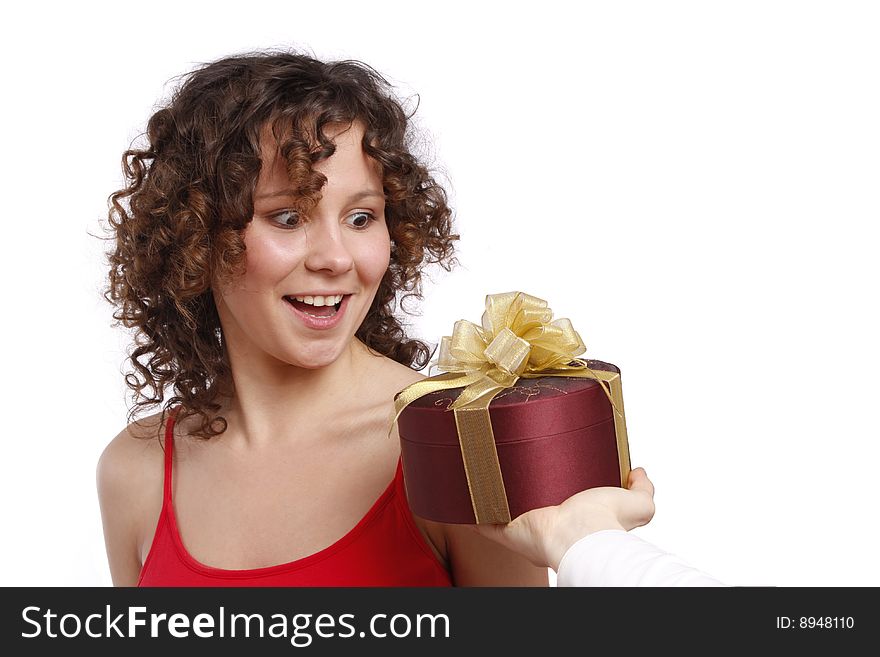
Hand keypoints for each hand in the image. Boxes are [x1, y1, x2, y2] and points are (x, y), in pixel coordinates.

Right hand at [470, 467, 655, 570]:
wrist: (579, 535)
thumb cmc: (605, 523)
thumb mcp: (635, 505)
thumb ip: (643, 490)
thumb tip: (638, 472)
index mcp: (569, 523)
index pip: (555, 503)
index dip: (549, 487)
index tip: (544, 468)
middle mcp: (543, 526)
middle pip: (526, 504)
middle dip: (519, 485)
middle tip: (515, 458)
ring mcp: (520, 526)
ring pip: (502, 508)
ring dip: (495, 492)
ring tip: (490, 464)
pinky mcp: (504, 527)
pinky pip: (481, 517)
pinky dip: (472, 505)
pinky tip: (468, 487)